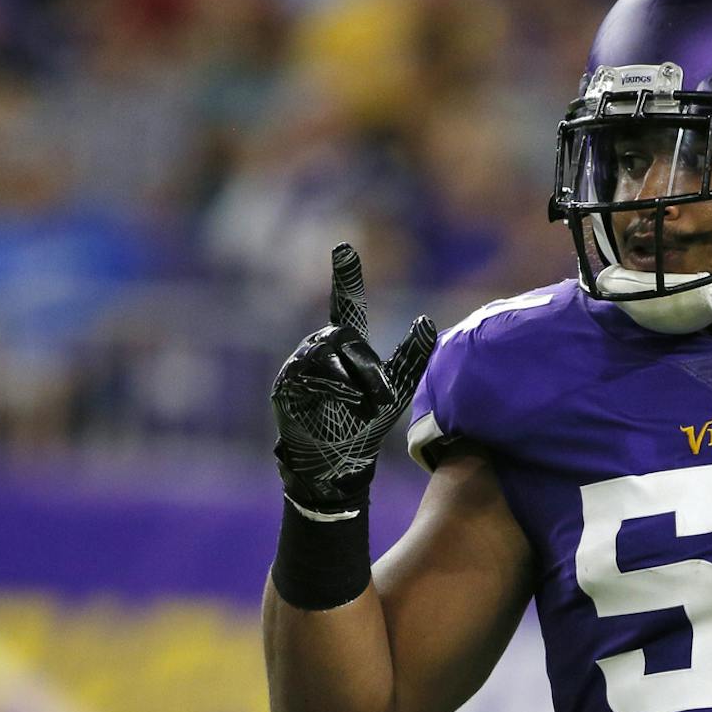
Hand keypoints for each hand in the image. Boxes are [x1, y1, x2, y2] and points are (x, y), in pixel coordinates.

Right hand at [270, 243, 435, 510]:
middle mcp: (320, 348)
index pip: (347, 304)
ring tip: (359, 405)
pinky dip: (334, 391)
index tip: (344, 248)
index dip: (346, 277)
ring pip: (328, 352)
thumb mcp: (398, 388)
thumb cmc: (367, 423)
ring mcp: (299, 365)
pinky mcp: (285, 386)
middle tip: (378, 395)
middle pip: (344, 333)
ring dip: (352, 381)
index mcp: (347, 346)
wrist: (340, 462)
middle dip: (367, 365)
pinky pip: (311, 375)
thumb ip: (413, 354)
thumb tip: (426, 319)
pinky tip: (339, 407)